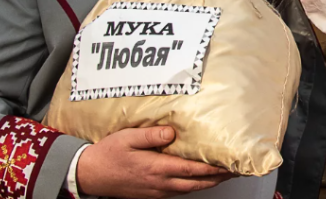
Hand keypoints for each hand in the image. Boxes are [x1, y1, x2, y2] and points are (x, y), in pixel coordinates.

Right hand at [76, 126, 235, 197]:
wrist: (90, 175)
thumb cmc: (107, 154)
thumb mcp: (127, 138)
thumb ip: (151, 135)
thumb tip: (172, 132)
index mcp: (156, 168)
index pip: (192, 169)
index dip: (213, 168)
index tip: (230, 164)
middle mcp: (160, 183)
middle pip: (197, 182)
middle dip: (218, 177)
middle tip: (236, 169)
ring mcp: (157, 191)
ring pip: (190, 188)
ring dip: (209, 182)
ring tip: (224, 173)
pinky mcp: (153, 193)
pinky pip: (180, 191)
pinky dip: (194, 185)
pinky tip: (199, 178)